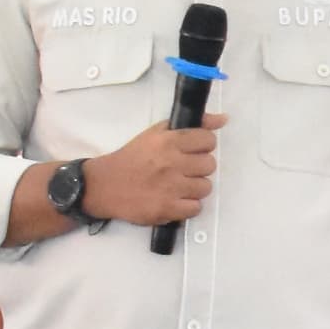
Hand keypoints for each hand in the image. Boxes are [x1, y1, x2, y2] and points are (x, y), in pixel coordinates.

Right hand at [77, 116, 226, 227]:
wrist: (105, 185)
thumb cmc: (133, 157)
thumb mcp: (157, 133)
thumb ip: (193, 124)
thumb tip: (223, 119)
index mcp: (168, 141)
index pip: (208, 140)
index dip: (203, 146)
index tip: (193, 151)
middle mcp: (171, 163)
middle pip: (210, 165)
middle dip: (199, 167)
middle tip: (184, 170)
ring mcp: (170, 187)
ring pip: (205, 187)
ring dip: (194, 188)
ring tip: (178, 186)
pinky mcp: (166, 209)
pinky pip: (196, 208)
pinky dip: (187, 206)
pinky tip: (175, 200)